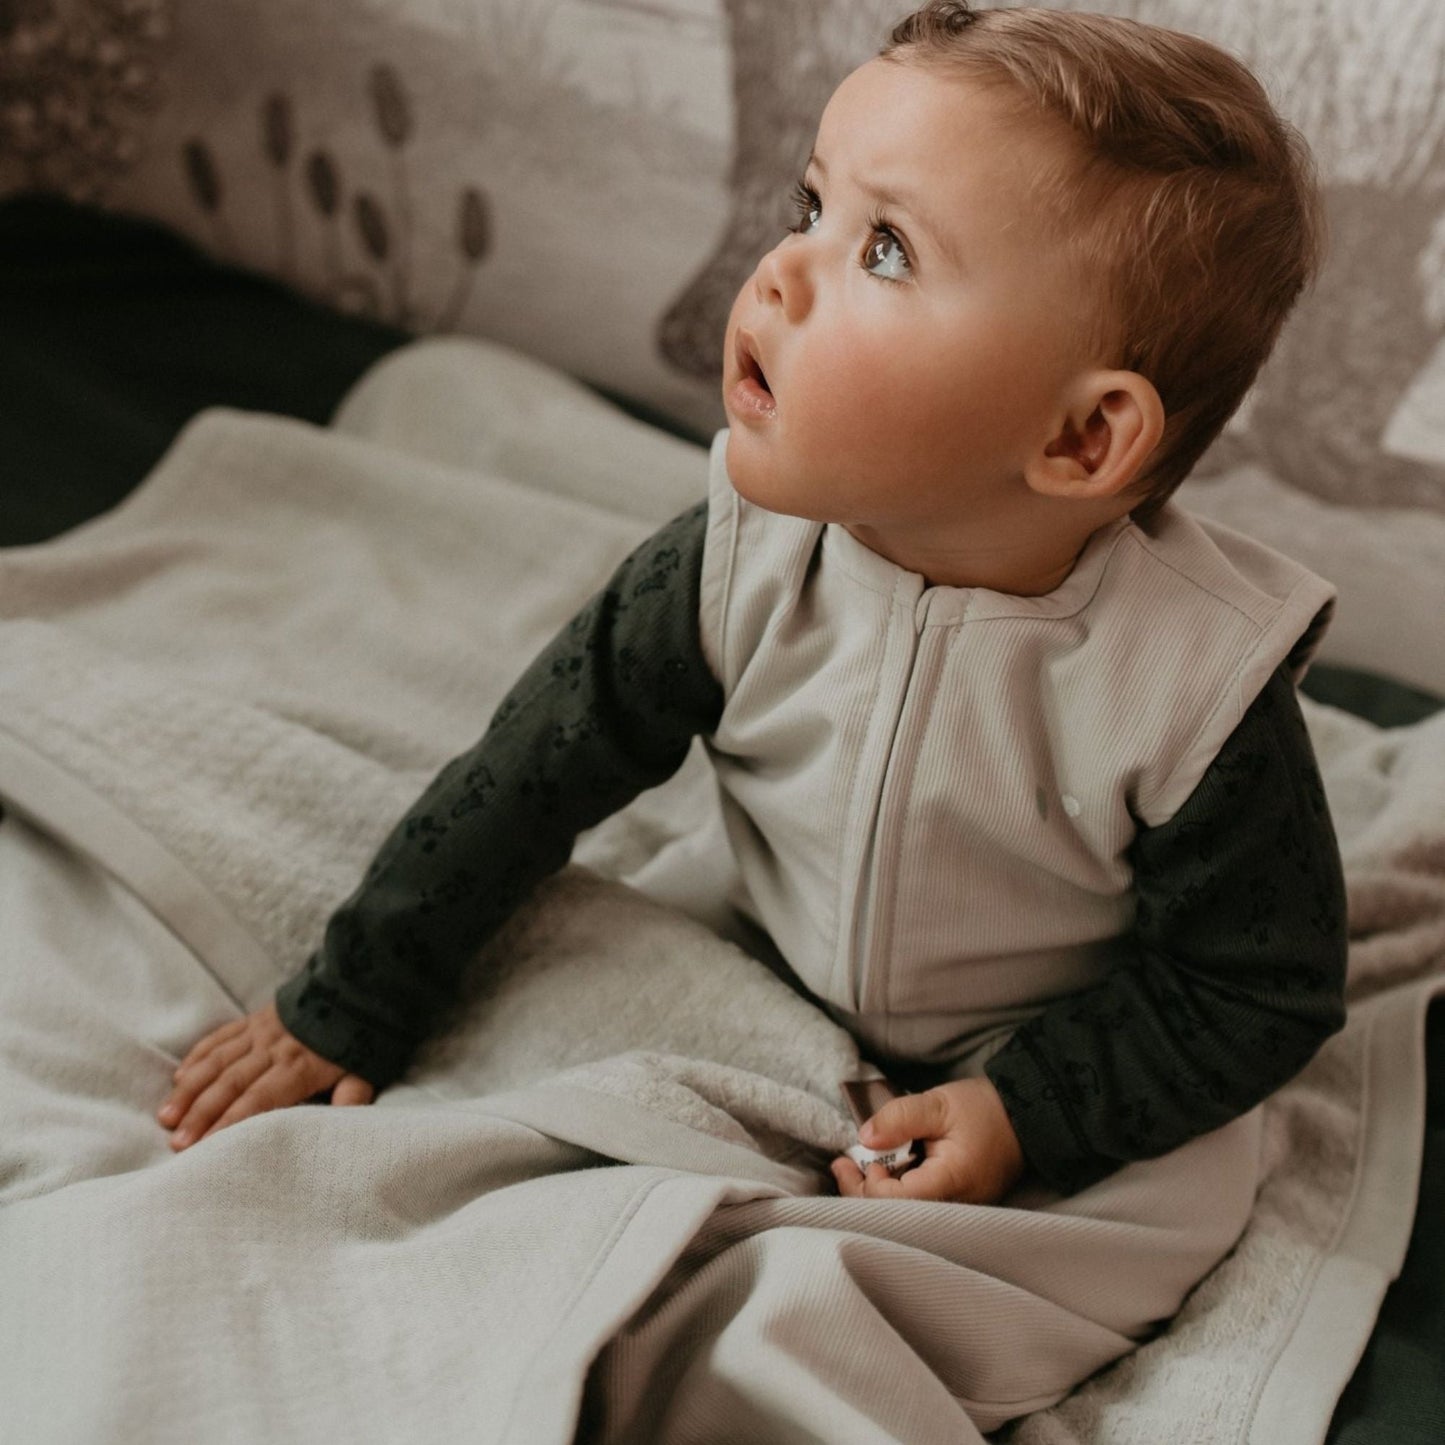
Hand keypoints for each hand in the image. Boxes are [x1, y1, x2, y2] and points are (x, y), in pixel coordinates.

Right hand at [156, 1002, 373, 1149]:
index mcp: (300, 1066)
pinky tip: (180, 1076)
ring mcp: (260, 1031)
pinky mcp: (254, 1019)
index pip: (259, 1099)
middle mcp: (273, 1048)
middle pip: (230, 1084)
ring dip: (190, 1089)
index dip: (230, 1122)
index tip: (205, 1147)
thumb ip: (353, 1094)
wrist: (358, 984)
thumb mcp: (366, 1067)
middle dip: (201, 1114)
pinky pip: (220, 1038)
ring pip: (217, 1062)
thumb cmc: (362, 1035)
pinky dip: (198, 1056)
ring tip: (167, 1115)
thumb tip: (348, 1119)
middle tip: (176, 1142)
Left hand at [830, 1076, 1025, 1204]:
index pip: (899, 1200)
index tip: (864, 1157)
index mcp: (952, 1183)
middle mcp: (955, 1205)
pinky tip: (879, 1171)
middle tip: (840, 1165)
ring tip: (852, 1166)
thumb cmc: (986, 1110)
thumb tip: (865, 1136)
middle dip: (862, 1192)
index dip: (872, 1184)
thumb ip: (901, 1117)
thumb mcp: (941, 1103)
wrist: (1027, 1118)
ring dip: (875, 1190)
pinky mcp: (954, 1201)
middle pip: (897, 1214)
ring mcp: (956, 1207)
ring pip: (905, 1211)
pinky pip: (917, 1203)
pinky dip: (893, 1188)